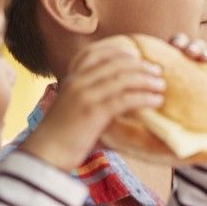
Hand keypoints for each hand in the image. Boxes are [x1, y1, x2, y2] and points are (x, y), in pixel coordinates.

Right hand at [20, 36, 164, 171]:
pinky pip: (125, 99)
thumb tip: (123, 102)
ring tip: (161, 85)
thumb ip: (94, 100)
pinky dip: (144, 98)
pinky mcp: (94, 112)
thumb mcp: (75, 109)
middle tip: (157, 70)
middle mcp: (77, 82)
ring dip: (146, 80)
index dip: (117, 51)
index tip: (136, 54)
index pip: (94, 54)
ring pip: (122, 79)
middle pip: (114, 64)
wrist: (45, 154)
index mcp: (71, 79)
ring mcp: (85, 96)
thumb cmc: (63, 136)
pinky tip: (156, 101)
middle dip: (139, 65)